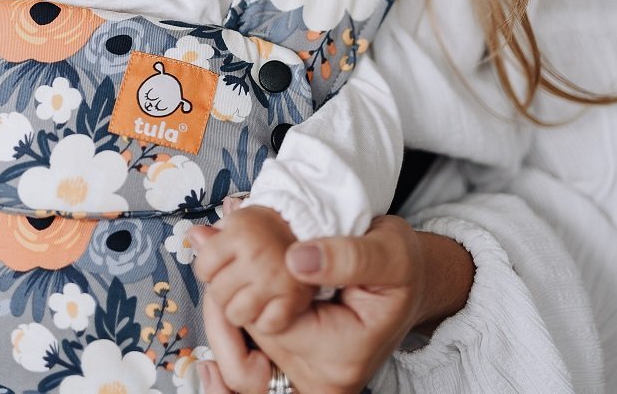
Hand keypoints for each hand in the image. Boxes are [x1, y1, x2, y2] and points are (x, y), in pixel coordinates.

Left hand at [192, 204, 313, 334]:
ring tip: (251, 295)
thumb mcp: (237, 223)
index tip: (220, 264)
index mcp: (239, 233)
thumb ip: (212, 236)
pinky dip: (266, 320)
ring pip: (237, 314)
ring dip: (241, 309)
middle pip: (218, 294)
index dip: (208, 268)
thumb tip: (192, 237)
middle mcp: (255, 256)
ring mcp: (274, 279)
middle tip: (238, 281)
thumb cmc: (264, 230)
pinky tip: (269, 305)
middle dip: (223, 290)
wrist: (305, 231)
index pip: (203, 267)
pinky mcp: (294, 298)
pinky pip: (266, 325)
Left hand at [196, 215, 474, 393]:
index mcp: (341, 356)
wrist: (411, 281)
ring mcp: (307, 377)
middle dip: (223, 295)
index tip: (224, 239)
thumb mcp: (389, 251)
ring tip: (211, 250)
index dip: (244, 285)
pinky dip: (234, 324)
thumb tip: (296, 257)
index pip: (269, 327)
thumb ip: (348, 255)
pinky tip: (219, 291)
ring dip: (224, 305)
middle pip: (248, 347)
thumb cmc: (403, 267)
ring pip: (244, 351)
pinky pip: (253, 355)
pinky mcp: (297, 365)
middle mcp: (321, 378)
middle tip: (205, 238)